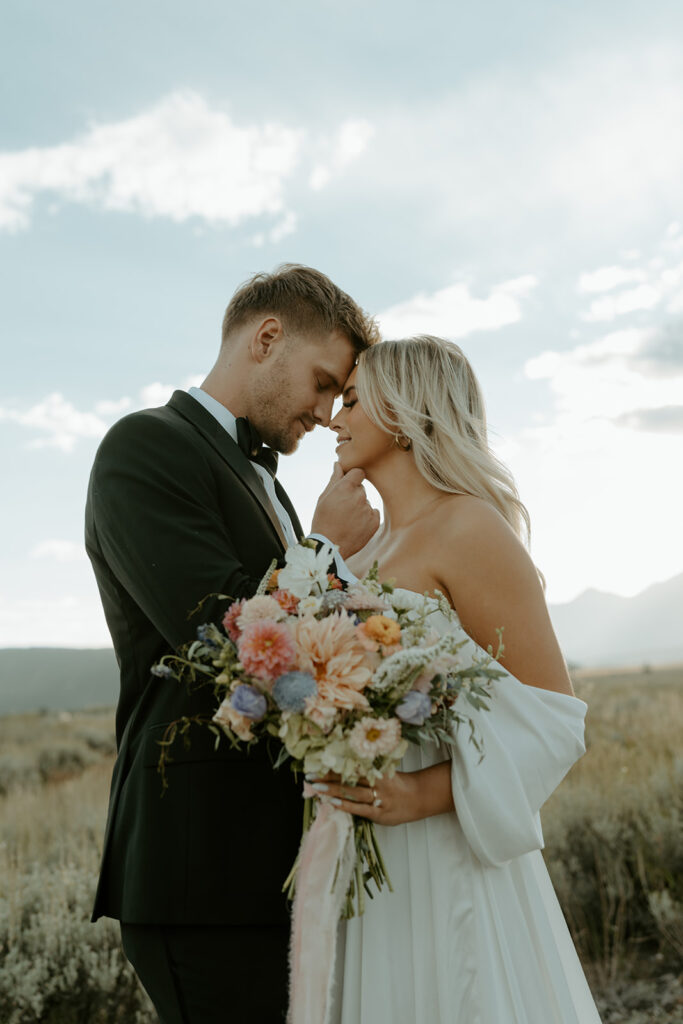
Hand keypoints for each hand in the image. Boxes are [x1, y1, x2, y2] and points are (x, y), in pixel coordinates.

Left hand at [306, 770, 423, 826]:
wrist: (418, 798)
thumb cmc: (397, 784)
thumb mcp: (383, 772)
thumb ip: (366, 771)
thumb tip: (340, 767)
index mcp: (376, 769)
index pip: (350, 765)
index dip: (333, 764)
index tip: (317, 761)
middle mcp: (376, 782)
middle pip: (349, 777)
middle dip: (327, 777)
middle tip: (309, 774)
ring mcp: (378, 798)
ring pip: (352, 792)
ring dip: (332, 790)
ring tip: (316, 787)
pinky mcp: (379, 813)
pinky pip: (359, 809)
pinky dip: (345, 805)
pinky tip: (332, 803)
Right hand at [310, 463, 379, 558]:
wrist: (330, 546)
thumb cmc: (323, 520)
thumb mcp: (324, 498)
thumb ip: (334, 479)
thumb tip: (338, 465)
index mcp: (345, 487)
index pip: (358, 472)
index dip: (353, 478)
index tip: (347, 486)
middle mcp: (359, 496)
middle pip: (361, 489)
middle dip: (353, 495)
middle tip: (341, 509)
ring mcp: (368, 509)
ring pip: (365, 502)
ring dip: (359, 508)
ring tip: (346, 520)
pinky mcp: (375, 521)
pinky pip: (373, 513)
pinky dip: (366, 518)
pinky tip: (354, 526)